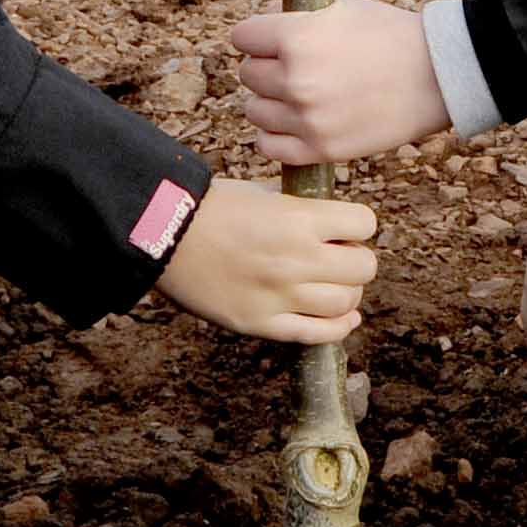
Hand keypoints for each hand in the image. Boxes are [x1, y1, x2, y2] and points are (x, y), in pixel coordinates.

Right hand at [156, 177, 378, 343]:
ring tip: (331, 286)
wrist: (162, 235)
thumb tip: (326, 217)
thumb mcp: (260, 192)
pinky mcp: (262, 323)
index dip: (357, 225)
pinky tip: (342, 317)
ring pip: (347, 303)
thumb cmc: (209, 208)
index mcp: (298, 219)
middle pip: (364, 267)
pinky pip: (319, 334)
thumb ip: (297, 206)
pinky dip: (339, 327)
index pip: (364, 223)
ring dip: (346, 293)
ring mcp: (281, 295)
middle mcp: (297, 258)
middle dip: (356, 259)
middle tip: (338, 257)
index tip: (345, 228)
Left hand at [230, 0, 449, 167]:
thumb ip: (295, 16)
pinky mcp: (321, 148)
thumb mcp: (340, 6)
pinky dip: (276, 135)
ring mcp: (307, 118)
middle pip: (247, 75)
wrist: (435, 75)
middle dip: (268, 68)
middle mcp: (295, 80)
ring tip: (300, 96)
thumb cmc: (389, 35)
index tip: (273, 41)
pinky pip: (269, 146)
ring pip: (254, 111)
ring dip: (271, 102)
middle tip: (298, 68)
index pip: (242, 37)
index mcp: (296, 37)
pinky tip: (296, 122)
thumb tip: (259, 30)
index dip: (258, 37)